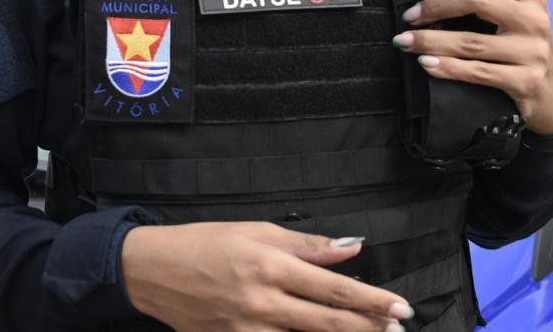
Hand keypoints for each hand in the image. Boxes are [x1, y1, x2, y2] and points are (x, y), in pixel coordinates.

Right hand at [120, 221, 414, 330]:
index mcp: (269, 265)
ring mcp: (246, 330)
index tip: (400, 306)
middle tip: (400, 329)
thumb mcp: (256, 230)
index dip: (371, 300)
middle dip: (368, 328)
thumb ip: (306, 244)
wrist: (151, 271)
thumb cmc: (204, 243)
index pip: (333, 287)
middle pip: (327, 323)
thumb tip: (351, 247)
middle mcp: (261, 301)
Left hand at [393, 0, 552, 134]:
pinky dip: (447, 67)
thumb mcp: (526, 3)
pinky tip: (425, 64)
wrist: (550, 94)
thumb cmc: (528, 43)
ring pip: (470, 42)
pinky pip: (477, 72)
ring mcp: (532, 52)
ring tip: (404, 41)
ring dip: (430, 41)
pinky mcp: (525, 81)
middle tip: (409, 16)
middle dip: (434, 7)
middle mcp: (535, 19)